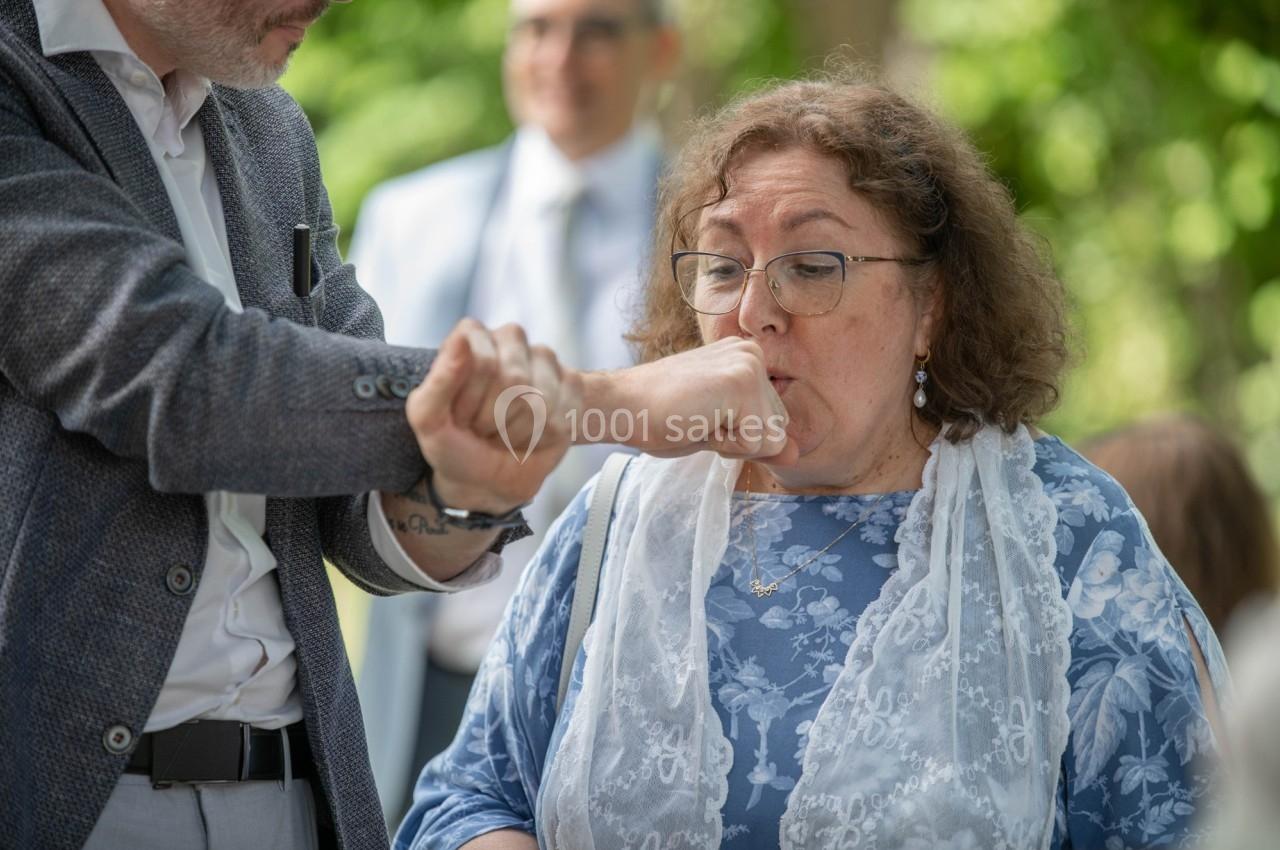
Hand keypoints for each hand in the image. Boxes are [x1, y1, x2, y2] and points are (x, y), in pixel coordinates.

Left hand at [405, 319, 579, 513]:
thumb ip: (439, 380)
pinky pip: (566, 413)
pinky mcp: (570, 383)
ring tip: (505, 434)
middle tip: (482, 429)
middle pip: (515, 379)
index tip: (459, 418)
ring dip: (520, 432)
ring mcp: (544, 358)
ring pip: (543, 399)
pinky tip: (531, 437)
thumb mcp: (428, 420)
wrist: (486, 476)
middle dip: (495, 419)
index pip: (483, 360)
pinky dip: (545, 438)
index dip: (471, 400)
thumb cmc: (452, 444)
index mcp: (472, 336)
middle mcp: (509, 338)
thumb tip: (462, 339)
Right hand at [579, 337, 798, 462]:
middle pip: (778, 430)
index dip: (739, 436)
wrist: (620, 405)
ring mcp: (749, 365)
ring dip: (733, 444)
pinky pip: (757, 443)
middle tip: (697, 419)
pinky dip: (726, 445)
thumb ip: (758, 439)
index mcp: (747, 358)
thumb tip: (796, 454)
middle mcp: (753, 354)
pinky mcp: (742, 382)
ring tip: (697, 419)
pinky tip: (698, 421)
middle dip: (740, 441)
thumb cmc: (660, 417)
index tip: (702, 417)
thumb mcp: (719, 429)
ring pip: (771, 439)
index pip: (773, 422)